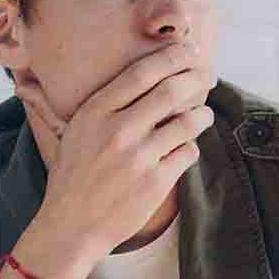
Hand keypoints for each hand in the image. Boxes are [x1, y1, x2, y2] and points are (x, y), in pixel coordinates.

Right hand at [38, 41, 215, 263]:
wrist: (71, 227)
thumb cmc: (72, 178)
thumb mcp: (74, 132)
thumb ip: (100, 105)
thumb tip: (132, 77)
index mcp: (95, 113)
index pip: (142, 73)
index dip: (172, 57)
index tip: (188, 52)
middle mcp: (118, 131)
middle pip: (171, 91)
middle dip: (196, 79)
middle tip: (207, 76)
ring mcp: (139, 158)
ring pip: (187, 123)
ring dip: (201, 115)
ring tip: (203, 114)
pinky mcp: (156, 183)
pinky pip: (187, 153)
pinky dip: (190, 148)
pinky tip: (185, 148)